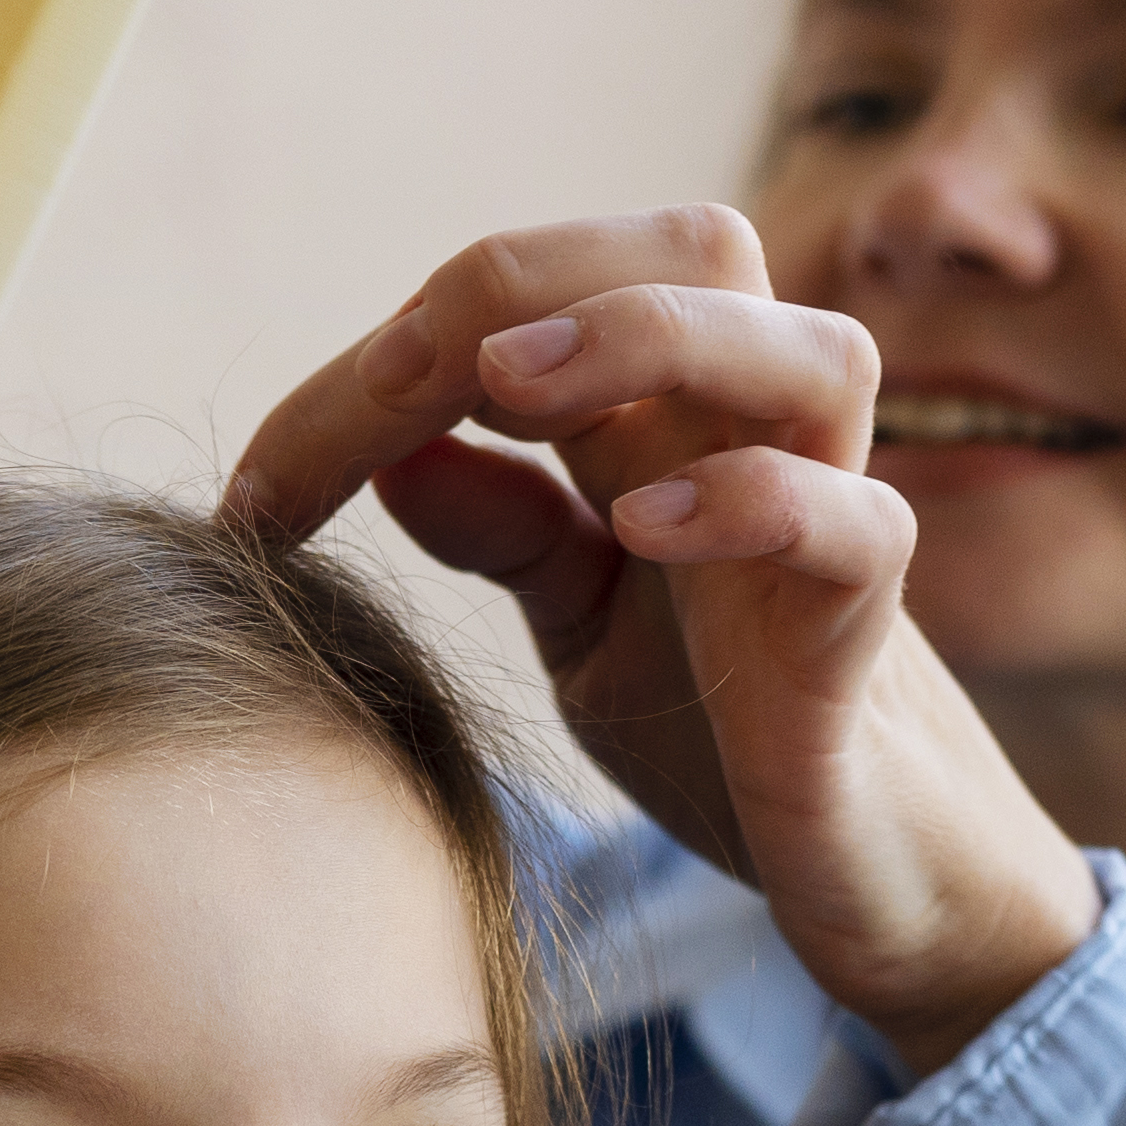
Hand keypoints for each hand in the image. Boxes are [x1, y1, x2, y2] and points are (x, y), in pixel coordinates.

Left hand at [224, 211, 1095, 1075]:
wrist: (859, 876)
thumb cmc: (727, 729)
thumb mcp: (580, 622)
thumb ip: (504, 531)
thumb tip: (393, 454)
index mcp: (673, 421)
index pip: (539, 303)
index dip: (388, 361)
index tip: (260, 491)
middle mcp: (759, 440)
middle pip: (698, 249)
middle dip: (534, 275)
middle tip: (396, 380)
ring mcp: (828, 526)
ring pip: (813, 349)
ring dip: (655, 338)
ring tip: (519, 386)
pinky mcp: (866, 638)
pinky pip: (859, 526)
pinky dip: (760, 501)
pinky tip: (648, 530)